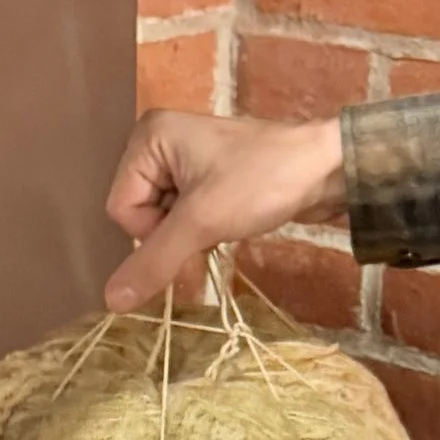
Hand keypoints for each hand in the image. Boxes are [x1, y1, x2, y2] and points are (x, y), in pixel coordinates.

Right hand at [102, 110, 347, 312]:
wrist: (327, 168)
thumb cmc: (263, 182)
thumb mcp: (202, 222)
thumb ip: (153, 261)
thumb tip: (112, 302)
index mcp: (148, 137)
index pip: (121, 207)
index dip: (153, 230)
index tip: (194, 224)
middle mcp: (158, 140)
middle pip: (138, 212)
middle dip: (173, 230)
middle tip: (212, 220)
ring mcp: (183, 157)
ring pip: (162, 218)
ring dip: (191, 231)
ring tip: (225, 216)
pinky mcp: (206, 175)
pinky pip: (184, 214)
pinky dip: (202, 226)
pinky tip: (229, 218)